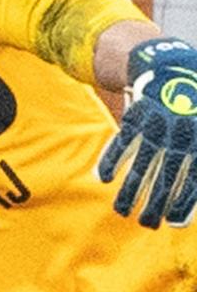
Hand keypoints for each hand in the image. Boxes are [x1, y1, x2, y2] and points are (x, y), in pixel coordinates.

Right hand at [97, 36, 196, 227]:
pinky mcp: (136, 117)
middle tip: (147, 223)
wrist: (174, 67)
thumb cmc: (195, 102)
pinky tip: (104, 179)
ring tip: (122, 211)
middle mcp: (179, 136)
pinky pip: (121, 142)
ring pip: (141, 166)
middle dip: (155, 204)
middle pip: (165, 178)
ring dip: (130, 191)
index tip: (173, 223)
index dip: (183, 204)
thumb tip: (195, 190)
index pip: (193, 181)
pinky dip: (110, 159)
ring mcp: (155, 127)